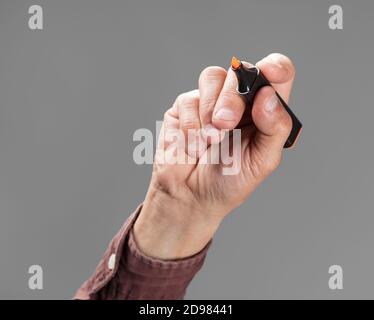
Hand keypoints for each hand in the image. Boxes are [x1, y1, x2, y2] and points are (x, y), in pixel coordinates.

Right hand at [134, 54, 294, 258]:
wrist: (190, 196)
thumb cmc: (229, 181)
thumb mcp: (262, 162)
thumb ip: (274, 129)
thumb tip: (268, 96)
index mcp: (263, 110)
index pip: (275, 74)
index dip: (275, 67)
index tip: (268, 71)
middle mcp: (238, 101)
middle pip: (240, 72)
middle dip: (232, 98)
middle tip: (225, 126)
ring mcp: (209, 101)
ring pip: (212, 77)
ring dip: (209, 112)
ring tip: (209, 141)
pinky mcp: (184, 107)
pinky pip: (187, 100)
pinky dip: (190, 126)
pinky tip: (193, 146)